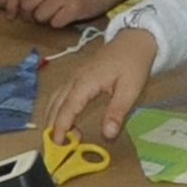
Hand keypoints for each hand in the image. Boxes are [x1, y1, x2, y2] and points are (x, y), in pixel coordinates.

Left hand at [3, 0, 120, 28]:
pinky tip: (68, 15)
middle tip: (41, 14)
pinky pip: (55, 23)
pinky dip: (59, 23)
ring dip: (46, 19)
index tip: (11, 15)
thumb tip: (14, 11)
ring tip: (58, 11)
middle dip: (30, 15)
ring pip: (40, 16)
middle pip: (27, 5)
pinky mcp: (75, 7)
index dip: (11, 5)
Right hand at [43, 26, 155, 140]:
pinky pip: (61, 94)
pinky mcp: (77, 76)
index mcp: (86, 82)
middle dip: (52, 125)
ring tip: (59, 136)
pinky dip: (58, 108)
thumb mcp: (130, 90)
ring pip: (55, 98)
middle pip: (56, 104)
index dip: (61, 126)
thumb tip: (107, 135)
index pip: (67, 107)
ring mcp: (74, 76)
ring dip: (53, 117)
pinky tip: (65, 119)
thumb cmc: (133, 64)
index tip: (57, 143)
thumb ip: (117, 112)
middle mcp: (75, 79)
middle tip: (55, 146)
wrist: (134, 40)